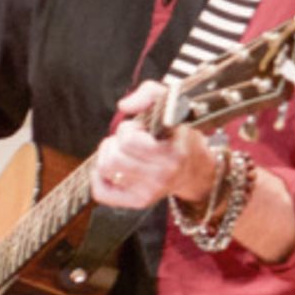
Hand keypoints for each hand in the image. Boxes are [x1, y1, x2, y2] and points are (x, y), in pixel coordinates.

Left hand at [92, 81, 217, 209]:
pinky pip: (100, 192)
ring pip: (105, 169)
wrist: (194, 169)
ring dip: (108, 155)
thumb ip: (149, 93)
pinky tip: (115, 169)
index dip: (130, 129)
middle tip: (131, 140)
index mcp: (173, 153)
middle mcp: (162, 176)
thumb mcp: (172, 105)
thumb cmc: (178, 135)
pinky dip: (99, 177)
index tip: (142, 129)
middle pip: (112, 157)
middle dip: (116, 141)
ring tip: (123, 152)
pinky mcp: (138, 202)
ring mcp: (150, 192)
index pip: (129, 140)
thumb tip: (124, 106)